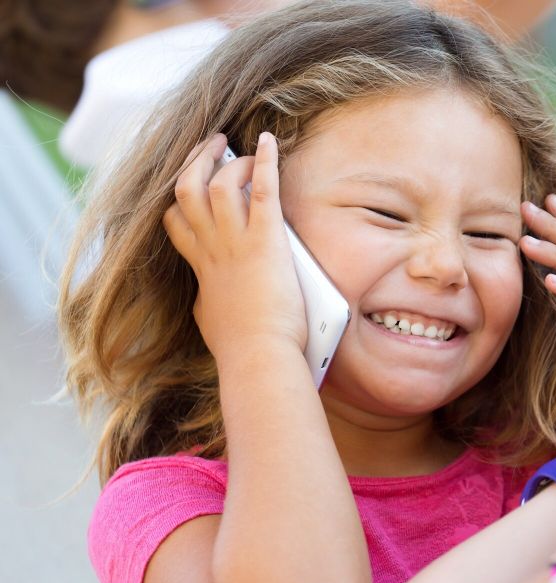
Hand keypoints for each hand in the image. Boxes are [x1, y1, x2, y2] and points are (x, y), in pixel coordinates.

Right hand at [164, 133, 305, 363]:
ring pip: (219, 184)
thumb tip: (209, 299)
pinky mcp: (265, 241)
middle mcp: (212, 249)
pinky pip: (263, 190)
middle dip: (197, 162)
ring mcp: (236, 242)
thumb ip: (208, 300)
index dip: (181, 199)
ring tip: (244, 152)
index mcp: (201, 267)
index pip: (176, 222)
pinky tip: (268, 142)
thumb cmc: (241, 347)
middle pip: (188, 190)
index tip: (193, 187)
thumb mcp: (210, 320)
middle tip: (213, 145)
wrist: (258, 356)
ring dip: (232, 163)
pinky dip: (265, 161)